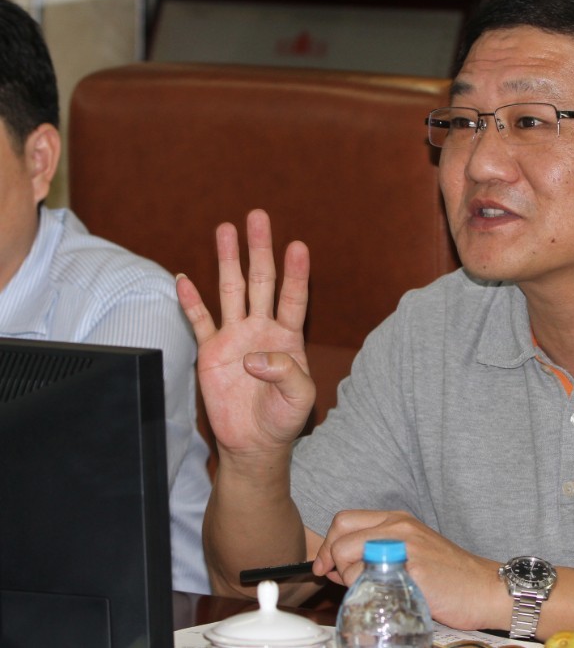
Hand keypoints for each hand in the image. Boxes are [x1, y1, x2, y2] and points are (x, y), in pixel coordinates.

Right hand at [176, 209, 314, 456]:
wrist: (254, 443)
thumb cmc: (283, 419)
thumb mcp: (300, 398)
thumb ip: (286, 372)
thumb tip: (255, 356)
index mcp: (289, 336)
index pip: (294, 296)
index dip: (296, 272)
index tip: (297, 245)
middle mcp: (262, 328)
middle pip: (260, 280)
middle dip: (259, 249)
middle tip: (258, 216)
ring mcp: (235, 336)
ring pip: (230, 290)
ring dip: (228, 260)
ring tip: (226, 229)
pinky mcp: (210, 352)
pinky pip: (199, 321)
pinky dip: (191, 301)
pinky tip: (184, 278)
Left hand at [312, 510, 504, 630]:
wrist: (483, 587)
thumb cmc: (446, 576)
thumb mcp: (410, 551)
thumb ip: (375, 551)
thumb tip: (334, 566)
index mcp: (397, 519)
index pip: (344, 520)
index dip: (328, 544)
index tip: (326, 566)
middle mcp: (399, 525)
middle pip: (340, 532)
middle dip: (331, 558)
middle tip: (339, 579)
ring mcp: (405, 544)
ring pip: (347, 554)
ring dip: (349, 578)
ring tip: (372, 589)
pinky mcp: (411, 567)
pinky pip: (366, 577)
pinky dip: (365, 589)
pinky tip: (384, 595)